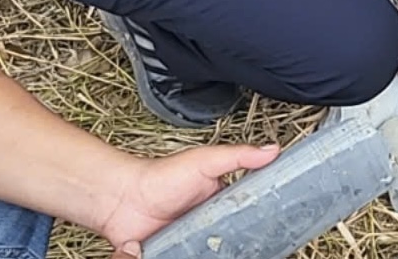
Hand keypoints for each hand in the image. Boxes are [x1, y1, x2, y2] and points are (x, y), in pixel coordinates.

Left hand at [98, 143, 281, 253]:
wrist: (122, 200)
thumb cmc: (159, 177)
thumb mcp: (206, 161)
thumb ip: (238, 156)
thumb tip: (272, 150)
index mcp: (220, 201)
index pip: (248, 214)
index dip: (260, 223)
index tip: (275, 229)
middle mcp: (207, 224)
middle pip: (233, 240)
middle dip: (239, 246)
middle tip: (245, 248)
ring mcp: (191, 243)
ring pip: (214, 253)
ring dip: (220, 254)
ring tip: (220, 254)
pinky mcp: (175, 256)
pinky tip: (199, 258)